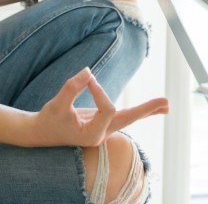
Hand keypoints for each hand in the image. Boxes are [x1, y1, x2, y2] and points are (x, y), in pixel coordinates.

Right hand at [27, 68, 168, 147]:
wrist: (40, 134)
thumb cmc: (48, 120)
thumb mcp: (56, 103)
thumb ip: (72, 87)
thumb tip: (89, 71)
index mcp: (91, 135)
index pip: (107, 108)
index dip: (99, 91)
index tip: (87, 79)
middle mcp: (101, 135)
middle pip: (128, 120)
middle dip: (146, 110)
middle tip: (167, 103)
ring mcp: (102, 130)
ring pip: (128, 119)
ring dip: (146, 110)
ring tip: (166, 105)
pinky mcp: (101, 124)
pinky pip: (122, 117)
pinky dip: (137, 112)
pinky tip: (151, 109)